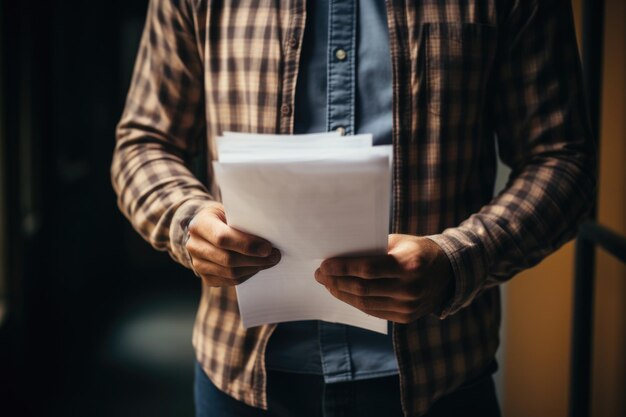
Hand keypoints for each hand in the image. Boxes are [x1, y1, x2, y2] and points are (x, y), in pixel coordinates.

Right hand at [185, 203, 280, 286]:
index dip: (247, 245)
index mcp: (199, 224)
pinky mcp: (205, 277)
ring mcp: (197, 263)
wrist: (208, 229)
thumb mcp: (230, 211)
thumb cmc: (225, 217)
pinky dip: (247, 275)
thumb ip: (243, 221)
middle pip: (228, 259)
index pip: (223, 238)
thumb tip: (269, 235)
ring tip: (270, 261)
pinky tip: (257, 266)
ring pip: (230, 273)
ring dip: (254, 268)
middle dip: (255, 259)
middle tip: (275, 256)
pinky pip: (230, 281)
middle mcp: (194, 245)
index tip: (268, 247)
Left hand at [315, 234, 453, 322]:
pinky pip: (374, 312)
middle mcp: (411, 288)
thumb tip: (339, 255)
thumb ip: (373, 249)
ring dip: (342, 294)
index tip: (324, 265)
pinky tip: (343, 293)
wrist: (449, 273)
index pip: (368, 269)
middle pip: (363, 289)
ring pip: (365, 303)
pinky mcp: (406, 317)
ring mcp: (409, 306)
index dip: (342, 268)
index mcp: (410, 264)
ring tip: (328, 284)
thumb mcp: (399, 242)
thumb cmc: (416, 251)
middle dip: (336, 282)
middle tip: (320, 275)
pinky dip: (355, 302)